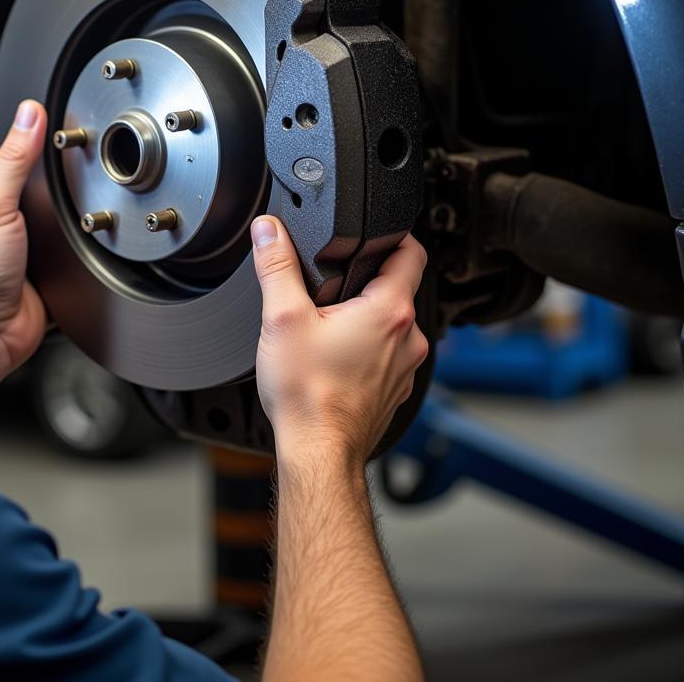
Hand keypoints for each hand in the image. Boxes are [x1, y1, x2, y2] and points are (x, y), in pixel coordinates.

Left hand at [0, 100, 48, 375]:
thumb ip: (14, 157)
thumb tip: (30, 113)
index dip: (13, 121)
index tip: (39, 107)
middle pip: (21, 166)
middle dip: (43, 156)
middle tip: (64, 139)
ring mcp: (11, 232)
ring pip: (41, 198)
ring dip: (56, 194)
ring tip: (73, 177)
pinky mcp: (34, 256)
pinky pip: (55, 230)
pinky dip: (66, 224)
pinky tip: (75, 217)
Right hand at [251, 216, 428, 464]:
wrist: (317, 452)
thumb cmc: (307, 396)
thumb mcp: (283, 318)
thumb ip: (276, 266)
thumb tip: (269, 231)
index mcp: (389, 311)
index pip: (413, 252)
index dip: (394, 235)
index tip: (374, 233)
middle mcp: (409, 337)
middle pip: (400, 286)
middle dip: (369, 278)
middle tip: (335, 282)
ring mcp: (406, 366)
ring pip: (394, 323)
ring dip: (368, 316)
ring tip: (331, 321)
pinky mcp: (396, 388)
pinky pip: (389, 354)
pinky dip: (369, 348)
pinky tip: (337, 356)